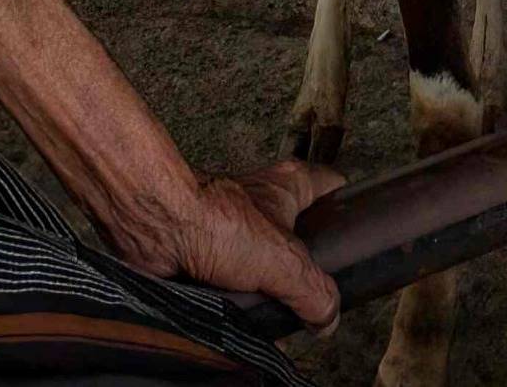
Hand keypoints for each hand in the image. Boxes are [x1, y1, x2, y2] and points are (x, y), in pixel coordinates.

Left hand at [117, 162, 340, 329]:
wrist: (155, 230)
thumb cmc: (213, 220)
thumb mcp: (285, 263)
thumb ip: (314, 293)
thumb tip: (327, 320)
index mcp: (290, 187)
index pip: (334, 186)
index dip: (346, 208)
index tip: (352, 234)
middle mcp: (262, 200)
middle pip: (298, 228)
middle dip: (302, 262)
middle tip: (309, 289)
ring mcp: (232, 222)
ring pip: (261, 254)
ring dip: (263, 281)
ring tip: (270, 306)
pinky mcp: (203, 245)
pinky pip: (229, 273)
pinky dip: (232, 292)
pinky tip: (235, 309)